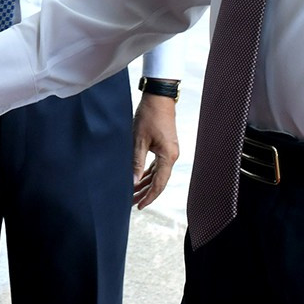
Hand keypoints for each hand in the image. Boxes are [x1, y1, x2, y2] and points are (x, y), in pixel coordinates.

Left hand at [132, 92, 179, 208]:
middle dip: (145, 192)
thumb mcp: (139, 140)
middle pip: (159, 181)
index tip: (139, 205)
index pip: (159, 184)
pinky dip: (149, 173)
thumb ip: (136, 162)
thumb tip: (133, 181)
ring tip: (133, 193)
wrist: (159, 97)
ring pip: (158, 174)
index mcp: (168, 156)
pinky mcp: (166, 146)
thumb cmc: (149, 115)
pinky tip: (140, 178)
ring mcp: (170, 151)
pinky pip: (158, 165)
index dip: (149, 196)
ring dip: (146, 183)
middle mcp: (172, 156)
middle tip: (131, 202)